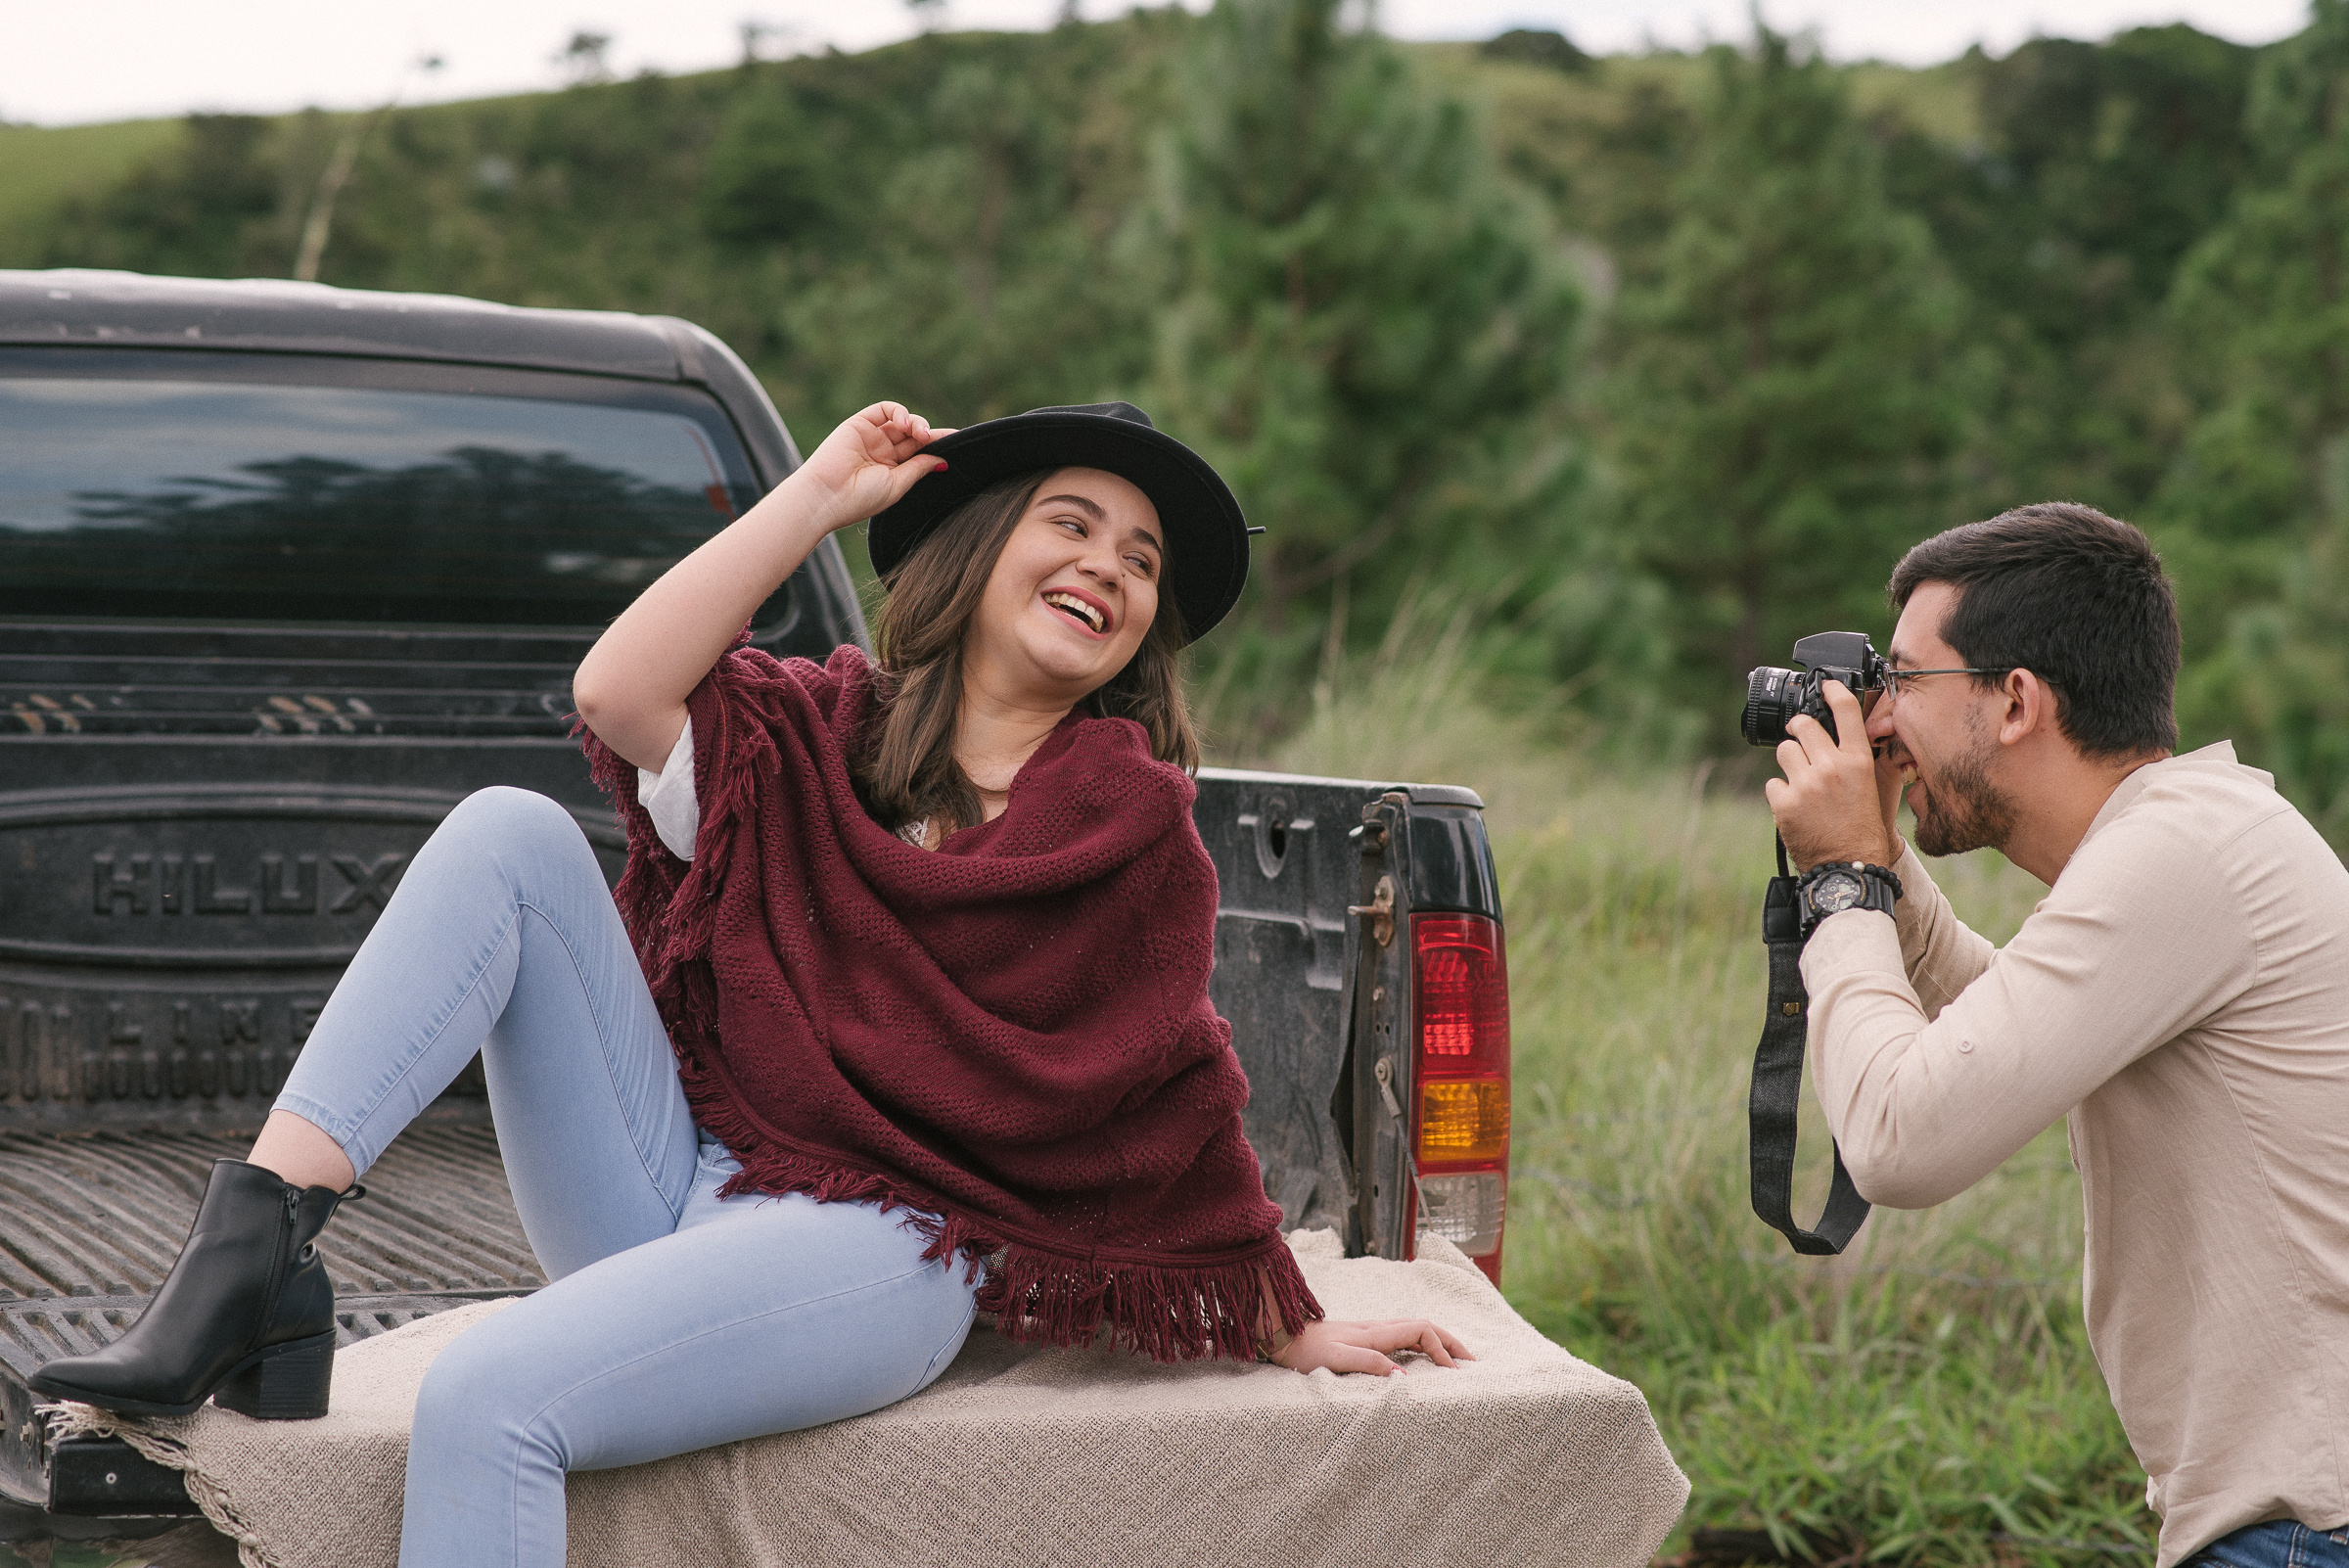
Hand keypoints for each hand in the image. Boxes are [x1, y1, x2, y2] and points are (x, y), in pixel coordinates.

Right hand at [791, 401, 953, 528]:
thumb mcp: (898, 485)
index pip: (920, 453)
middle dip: (929, 433)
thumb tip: (943, 460)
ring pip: (901, 421)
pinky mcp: (859, 424)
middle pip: (913, 436)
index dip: (938, 445)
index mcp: (891, 471)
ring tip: (919, 434)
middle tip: (934, 438)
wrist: (827, 495)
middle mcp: (881, 453)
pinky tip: (905, 423)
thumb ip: (919, 468)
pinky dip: (899, 411)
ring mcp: (870, 437)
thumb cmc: (860, 498)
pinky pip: (884, 410)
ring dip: (916, 423)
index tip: (958, 441)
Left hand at [1269, 1318, 1473, 1375]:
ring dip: (1441, 1343)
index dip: (1443, 1349)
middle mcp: (1378, 1328)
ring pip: (1417, 1331)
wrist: (1282, 1336)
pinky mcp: (1366, 1338)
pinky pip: (1405, 1338)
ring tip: (1457, 1362)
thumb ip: (1367, 1363)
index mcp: (1376, 1332)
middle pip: (1427, 1326)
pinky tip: (1425, 1360)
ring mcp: (1373, 1331)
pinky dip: (1424, 1346)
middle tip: (1473, 1363)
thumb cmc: (1305, 1352)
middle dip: (1452, 1342)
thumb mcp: (1334, 1359)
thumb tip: (1401, 1377)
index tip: (1453, 1373)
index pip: (1423, 1331)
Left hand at [1762, 680, 1900, 870]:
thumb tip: (1844, 739)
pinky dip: (1781, 794)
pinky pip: (1773, 783)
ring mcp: (1806, 784)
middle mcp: (1831, 767)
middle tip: (1799, 736)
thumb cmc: (1864, 831)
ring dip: (1789, 762)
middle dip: (1799, 729)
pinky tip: (1794, 807)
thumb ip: (1855, 761)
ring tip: (1800, 781)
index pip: (1845, 711)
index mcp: (1858, 762)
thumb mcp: (1872, 788)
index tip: (1824, 685)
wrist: (1849, 868)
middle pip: (1803, 725)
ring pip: (1785, 752)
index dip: (1832, 691)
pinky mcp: (1785, 803)